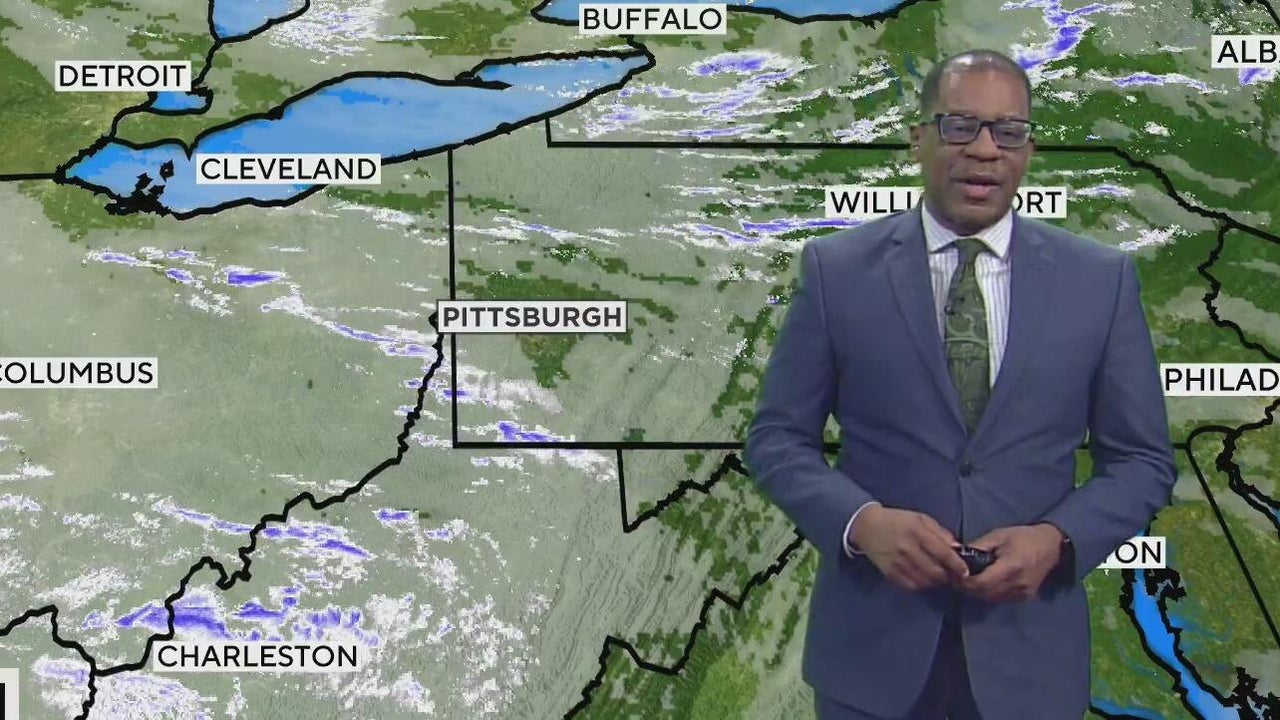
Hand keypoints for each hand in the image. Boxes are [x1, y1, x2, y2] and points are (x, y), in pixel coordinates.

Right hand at [850, 505, 969, 591]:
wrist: (867, 527)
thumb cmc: (898, 520)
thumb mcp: (920, 518)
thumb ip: (940, 532)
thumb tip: (957, 548)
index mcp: (916, 532)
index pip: (942, 553)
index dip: (957, 565)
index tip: (965, 571)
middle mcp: (907, 549)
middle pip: (935, 571)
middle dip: (947, 576)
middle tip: (952, 575)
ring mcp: (897, 563)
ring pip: (925, 582)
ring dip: (935, 582)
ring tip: (938, 577)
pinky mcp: (889, 573)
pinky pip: (911, 586)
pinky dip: (921, 585)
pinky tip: (923, 579)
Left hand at [959, 524, 1062, 601]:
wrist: (1051, 547)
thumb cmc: (1023, 538)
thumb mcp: (998, 536)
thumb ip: (978, 547)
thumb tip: (956, 554)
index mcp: (1010, 567)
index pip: (980, 583)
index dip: (963, 581)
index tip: (952, 574)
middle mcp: (1016, 585)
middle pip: (983, 594)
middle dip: (966, 587)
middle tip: (955, 578)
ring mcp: (1022, 594)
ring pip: (990, 599)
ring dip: (976, 592)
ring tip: (966, 580)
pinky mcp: (1024, 598)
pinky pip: (1000, 599)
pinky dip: (988, 594)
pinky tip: (983, 583)